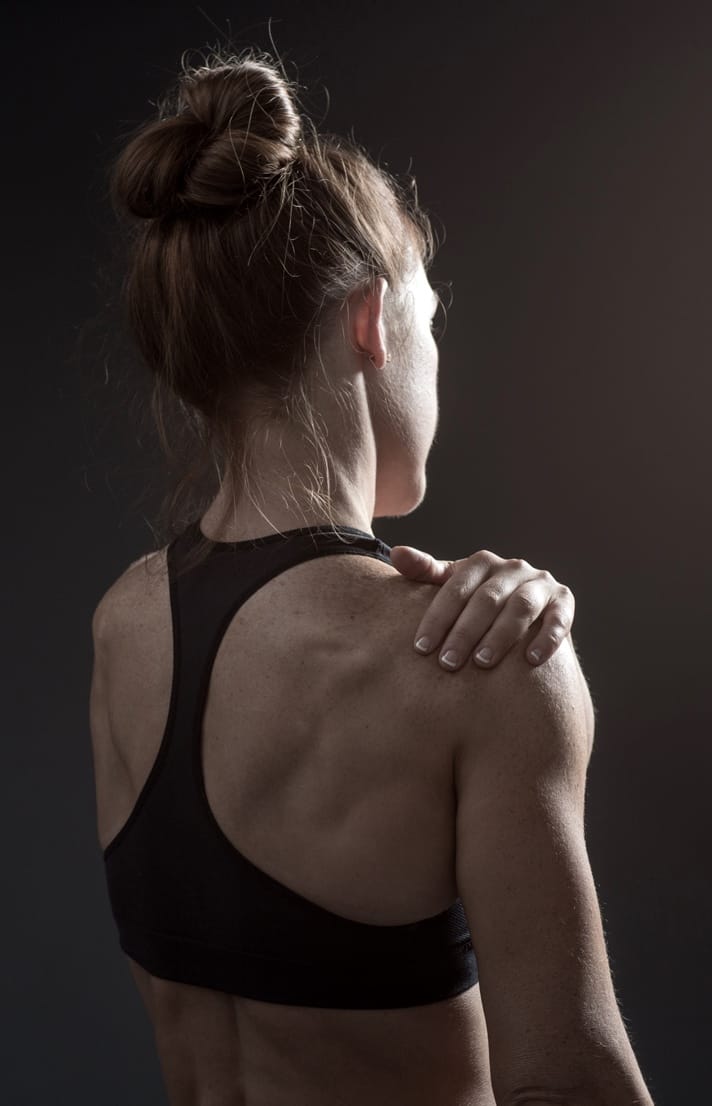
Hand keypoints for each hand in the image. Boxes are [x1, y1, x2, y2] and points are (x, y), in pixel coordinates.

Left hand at [389, 545, 574, 670]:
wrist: (524, 613)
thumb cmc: (475, 602)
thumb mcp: (451, 587)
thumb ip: (425, 572)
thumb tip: (397, 553)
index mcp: (481, 563)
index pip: (456, 588)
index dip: (437, 618)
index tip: (421, 648)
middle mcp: (512, 568)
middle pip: (486, 599)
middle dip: (465, 632)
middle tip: (447, 663)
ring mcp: (540, 583)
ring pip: (520, 607)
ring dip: (501, 635)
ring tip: (483, 663)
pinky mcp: (563, 602)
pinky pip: (559, 618)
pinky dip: (547, 637)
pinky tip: (531, 660)